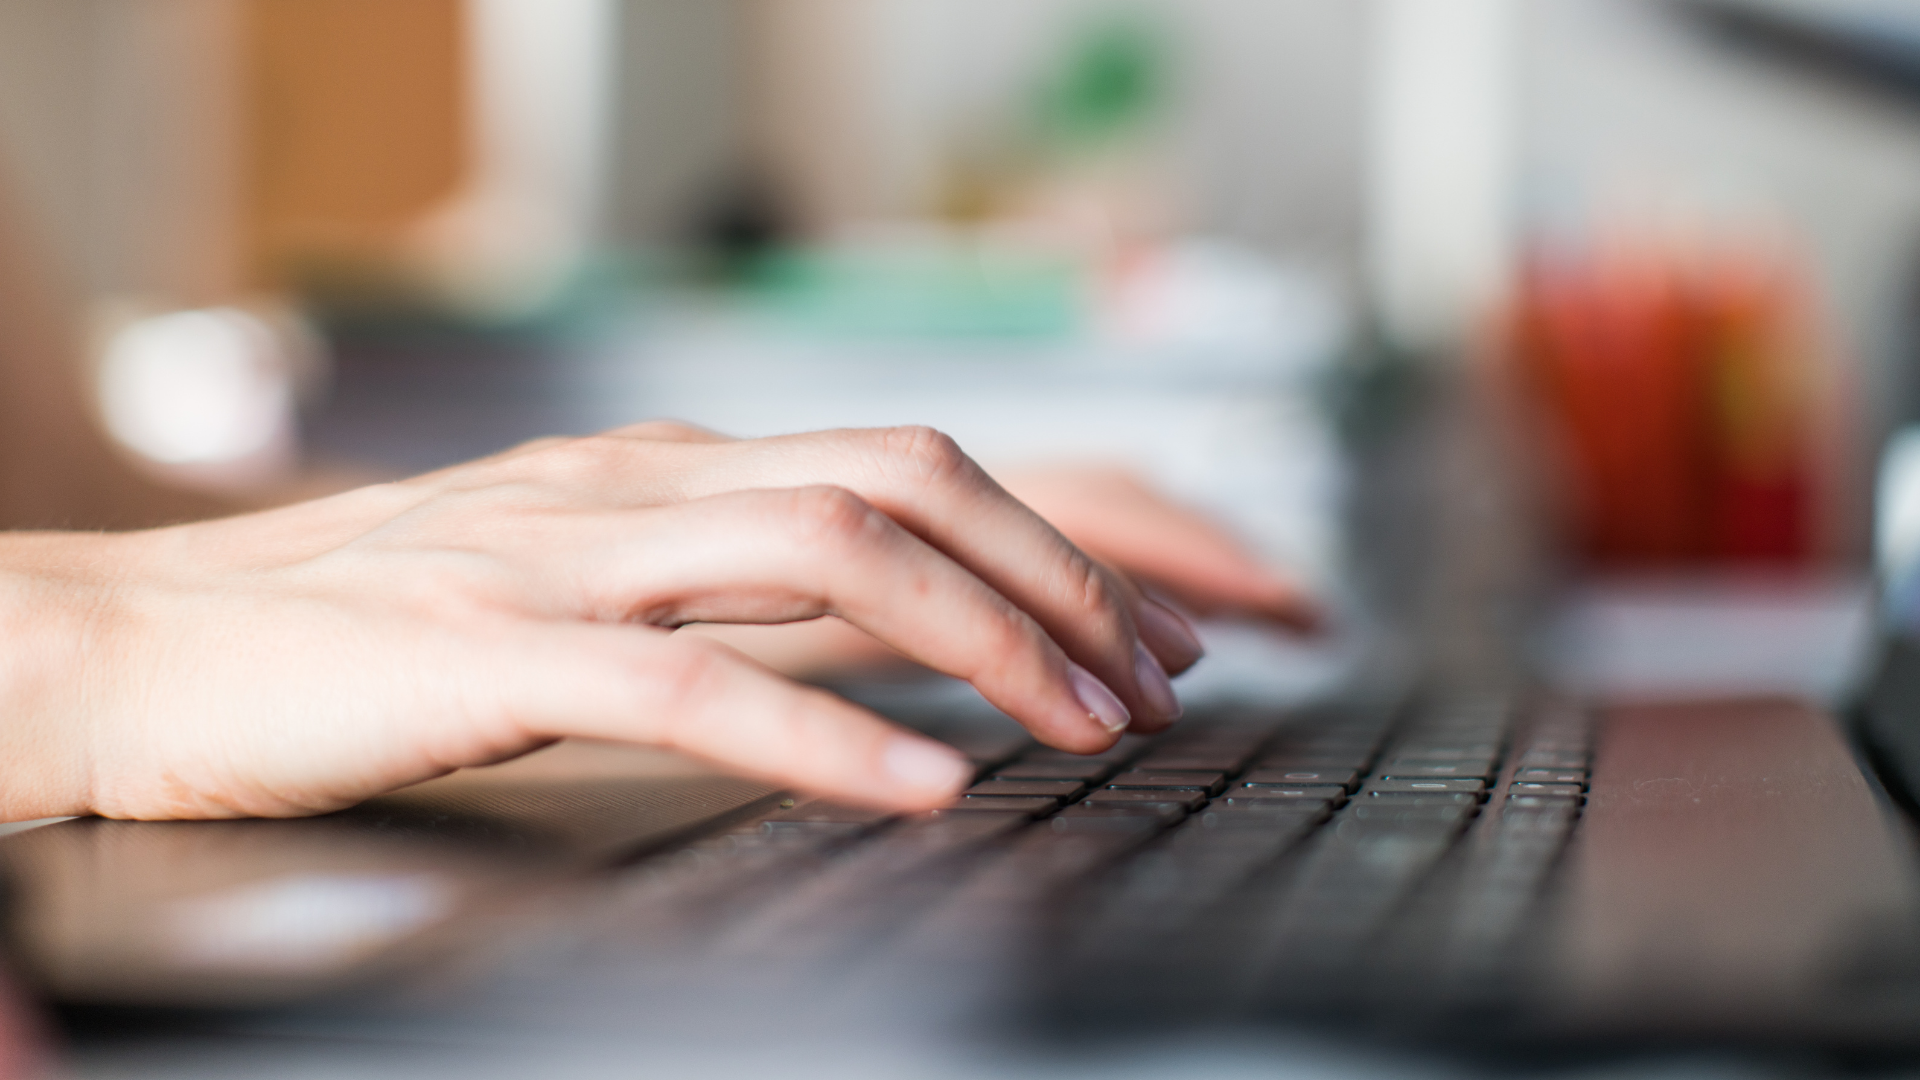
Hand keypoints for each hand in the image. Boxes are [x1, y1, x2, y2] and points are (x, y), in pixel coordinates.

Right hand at [0, 424, 1197, 820]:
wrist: (139, 639)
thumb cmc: (363, 625)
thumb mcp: (576, 572)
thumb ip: (716, 584)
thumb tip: (882, 637)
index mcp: (667, 467)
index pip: (912, 460)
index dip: (1059, 533)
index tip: (1160, 620)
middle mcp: (638, 481)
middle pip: (908, 477)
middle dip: (1063, 572)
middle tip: (1162, 673)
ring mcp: (566, 555)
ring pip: (829, 548)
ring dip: (987, 633)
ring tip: (1087, 723)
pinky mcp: (489, 648)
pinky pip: (691, 679)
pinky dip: (824, 733)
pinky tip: (923, 787)